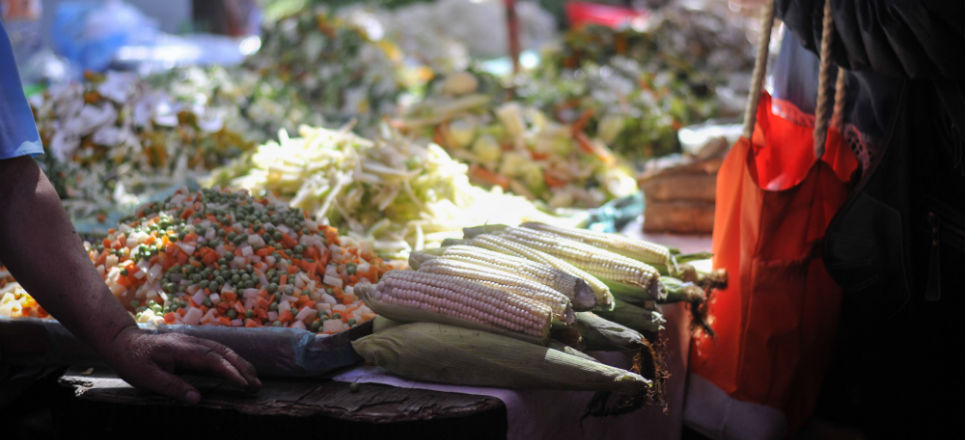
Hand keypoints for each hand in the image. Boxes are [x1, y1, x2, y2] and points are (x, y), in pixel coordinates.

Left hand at [102, 326, 261, 403]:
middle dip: (242, 368)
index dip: (230, 371)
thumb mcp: (146, 377)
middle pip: (224, 352)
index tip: (244, 384)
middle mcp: (192, 342)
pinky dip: (231, 360)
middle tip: (257, 385)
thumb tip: (197, 399)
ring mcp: (193, 342)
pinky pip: (217, 352)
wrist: (123, 341)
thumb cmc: (133, 360)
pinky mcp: (193, 346)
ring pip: (223, 350)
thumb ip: (172, 386)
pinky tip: (238, 369)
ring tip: (254, 379)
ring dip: (240, 363)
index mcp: (182, 349)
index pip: (212, 359)